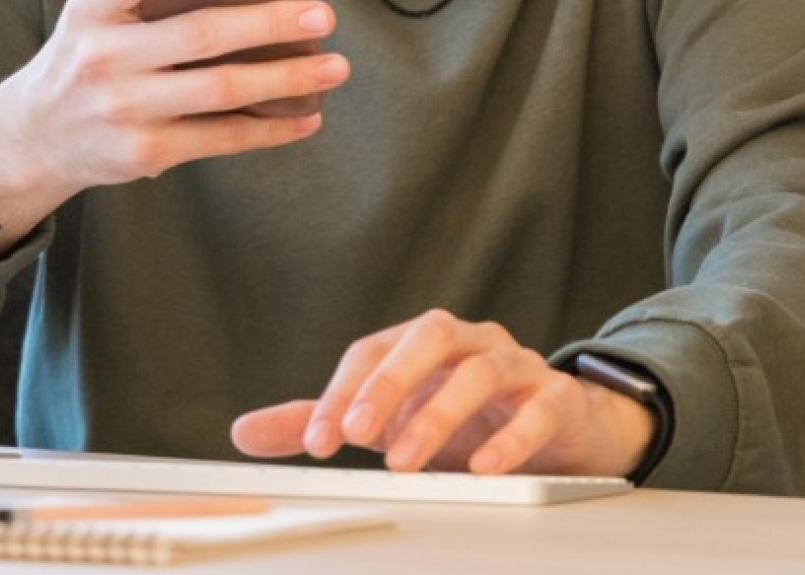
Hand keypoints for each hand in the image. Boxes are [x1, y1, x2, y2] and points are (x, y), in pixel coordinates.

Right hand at [0, 0, 349, 254]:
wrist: (36, 133)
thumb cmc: (92, 52)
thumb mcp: (100, 13)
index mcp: (91, 8)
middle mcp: (102, 57)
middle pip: (198, 34)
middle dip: (269, 23)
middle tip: (323, 15)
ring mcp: (124, 108)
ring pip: (220, 89)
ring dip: (287, 79)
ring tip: (334, 67)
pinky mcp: (145, 151)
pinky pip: (222, 137)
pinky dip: (271, 128)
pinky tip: (307, 115)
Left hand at [232, 310, 653, 477]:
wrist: (561, 425)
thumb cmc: (468, 418)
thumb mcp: (391, 419)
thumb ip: (326, 421)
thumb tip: (243, 432)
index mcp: (423, 343)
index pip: (374, 350)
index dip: (343, 391)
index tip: (317, 440)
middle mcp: (469, 342)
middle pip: (430, 336)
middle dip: (390, 381)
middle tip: (359, 433)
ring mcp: (516, 365)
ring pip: (480, 369)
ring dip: (439, 412)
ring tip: (405, 460)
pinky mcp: (556, 398)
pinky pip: (539, 405)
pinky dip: (512, 435)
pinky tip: (485, 467)